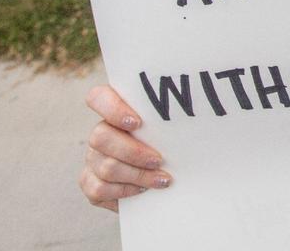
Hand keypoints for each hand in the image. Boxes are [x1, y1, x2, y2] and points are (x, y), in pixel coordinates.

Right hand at [79, 85, 171, 211]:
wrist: (165, 178)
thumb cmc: (172, 144)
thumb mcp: (171, 127)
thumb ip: (172, 117)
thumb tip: (199, 106)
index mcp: (114, 111)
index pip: (98, 98)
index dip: (112, 108)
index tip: (138, 122)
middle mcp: (100, 133)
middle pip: (100, 136)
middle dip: (133, 152)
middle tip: (159, 160)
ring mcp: (92, 158)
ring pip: (105, 166)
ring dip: (136, 175)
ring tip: (161, 179)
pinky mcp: (90, 183)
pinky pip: (99, 189)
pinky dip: (125, 191)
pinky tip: (143, 190)